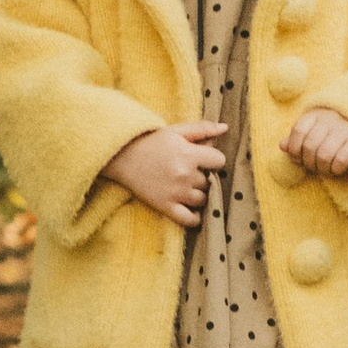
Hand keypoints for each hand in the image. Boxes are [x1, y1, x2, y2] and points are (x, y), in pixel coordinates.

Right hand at [103, 120, 228, 224]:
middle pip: (210, 181)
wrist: (122, 156)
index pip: (220, 161)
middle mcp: (184, 175)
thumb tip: (225, 128)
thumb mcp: (176, 131)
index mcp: (189, 154)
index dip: (213, 159)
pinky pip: (190, 220)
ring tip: (187, 186)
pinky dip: (195, 217)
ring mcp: (175, 193)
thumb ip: (202, 129)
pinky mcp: (165, 207)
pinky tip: (192, 209)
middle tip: (190, 171)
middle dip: (203, 176)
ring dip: (199, 194)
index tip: (203, 159)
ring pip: (203, 200)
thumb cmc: (151, 141)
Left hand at [283, 105, 347, 177]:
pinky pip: (341, 159)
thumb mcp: (317, 133)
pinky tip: (338, 169)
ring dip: (322, 168)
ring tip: (326, 169)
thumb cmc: (339, 135)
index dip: (294, 148)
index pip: (298, 130)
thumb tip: (282, 146)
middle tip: (314, 168)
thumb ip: (299, 139)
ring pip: (324, 154)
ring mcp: (347, 128)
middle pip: (310, 145)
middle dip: (309, 162)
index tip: (298, 159)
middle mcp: (332, 118)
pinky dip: (336, 169)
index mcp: (319, 113)